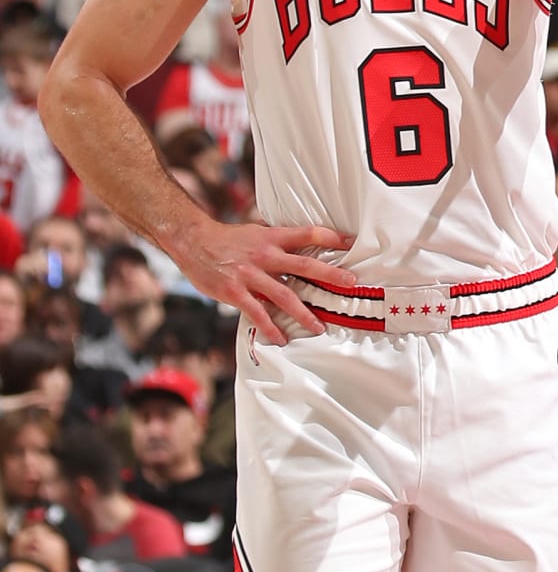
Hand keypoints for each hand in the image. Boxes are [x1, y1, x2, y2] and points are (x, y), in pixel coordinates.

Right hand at [174, 218, 354, 346]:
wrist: (191, 240)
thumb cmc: (227, 239)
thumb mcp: (256, 232)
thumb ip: (277, 241)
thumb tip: (302, 243)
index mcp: (271, 237)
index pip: (307, 233)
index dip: (330, 236)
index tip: (351, 242)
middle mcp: (264, 255)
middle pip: (304, 264)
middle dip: (329, 274)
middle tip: (351, 283)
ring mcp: (250, 274)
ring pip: (284, 294)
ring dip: (304, 313)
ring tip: (319, 327)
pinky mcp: (235, 291)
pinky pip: (257, 313)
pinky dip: (270, 327)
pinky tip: (280, 339)